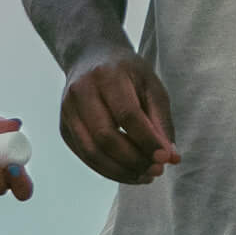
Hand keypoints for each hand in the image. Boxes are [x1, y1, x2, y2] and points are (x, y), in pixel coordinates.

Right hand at [60, 44, 179, 183]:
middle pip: (105, 136)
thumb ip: (161, 123)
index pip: (127, 115)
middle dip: (133, 160)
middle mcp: (81, 92)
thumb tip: (171, 158)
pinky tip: (129, 172)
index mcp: (106, 75)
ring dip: (121, 171)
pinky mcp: (64, 128)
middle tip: (156, 171)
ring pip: (92, 152)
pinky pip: (86, 157)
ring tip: (145, 176)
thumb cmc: (127, 74)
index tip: (165, 159)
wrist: (91, 58)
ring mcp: (67, 111)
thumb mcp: (151, 87)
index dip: (146, 140)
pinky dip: (109, 170)